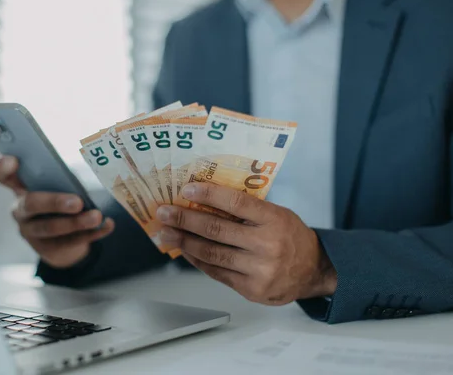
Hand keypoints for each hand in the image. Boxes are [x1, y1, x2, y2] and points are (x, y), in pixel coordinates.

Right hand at [0, 156, 114, 268]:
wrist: (62, 241)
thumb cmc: (61, 199)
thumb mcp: (57, 186)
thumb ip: (63, 176)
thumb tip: (91, 166)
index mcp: (20, 187)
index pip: (1, 175)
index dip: (2, 167)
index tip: (13, 160)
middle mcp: (21, 209)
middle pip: (31, 204)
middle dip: (54, 202)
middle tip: (77, 202)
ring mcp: (32, 231)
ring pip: (51, 227)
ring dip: (76, 223)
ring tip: (97, 217)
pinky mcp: (47, 249)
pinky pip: (71, 242)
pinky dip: (92, 233)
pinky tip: (106, 226)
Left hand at [156, 183, 336, 304]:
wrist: (314, 270)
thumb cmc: (290, 236)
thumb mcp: (277, 214)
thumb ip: (247, 210)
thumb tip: (204, 200)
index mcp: (274, 219)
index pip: (236, 203)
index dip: (208, 195)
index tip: (185, 190)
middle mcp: (267, 245)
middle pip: (217, 230)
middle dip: (185, 220)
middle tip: (164, 213)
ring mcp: (259, 270)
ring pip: (212, 254)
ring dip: (184, 242)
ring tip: (166, 233)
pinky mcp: (251, 289)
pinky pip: (217, 272)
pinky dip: (197, 260)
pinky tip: (184, 250)